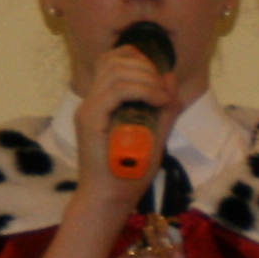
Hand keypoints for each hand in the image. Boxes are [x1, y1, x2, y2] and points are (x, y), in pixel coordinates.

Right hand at [39, 40, 174, 257]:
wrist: (110, 199)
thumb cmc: (130, 172)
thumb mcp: (155, 134)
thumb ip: (163, 108)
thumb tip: (170, 77)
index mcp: (102, 99)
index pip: (113, 59)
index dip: (138, 58)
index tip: (160, 78)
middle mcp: (92, 100)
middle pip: (114, 59)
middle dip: (146, 67)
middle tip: (164, 90)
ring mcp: (88, 109)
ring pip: (116, 71)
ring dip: (146, 78)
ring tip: (162, 97)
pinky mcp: (90, 120)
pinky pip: (116, 91)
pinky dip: (142, 91)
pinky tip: (158, 101)